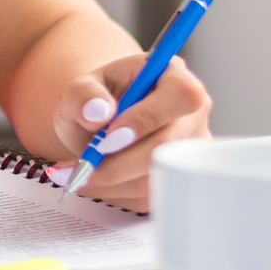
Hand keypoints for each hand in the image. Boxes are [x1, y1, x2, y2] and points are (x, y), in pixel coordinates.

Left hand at [45, 54, 210, 210]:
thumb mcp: (79, 89)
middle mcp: (191, 113)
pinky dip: (117, 193)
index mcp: (172, 75)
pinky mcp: (180, 178)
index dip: (146, 118)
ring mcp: (191, 148)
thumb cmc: (94, 102)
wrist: (97, 125)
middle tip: (83, 165)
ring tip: (79, 172)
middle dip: (119, 162)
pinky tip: (95, 181)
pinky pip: (152, 194)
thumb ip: (84, 94)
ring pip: (159, 175)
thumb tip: (98, 110)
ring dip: (113, 181)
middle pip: (170, 144)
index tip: (108, 136)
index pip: (181, 94)